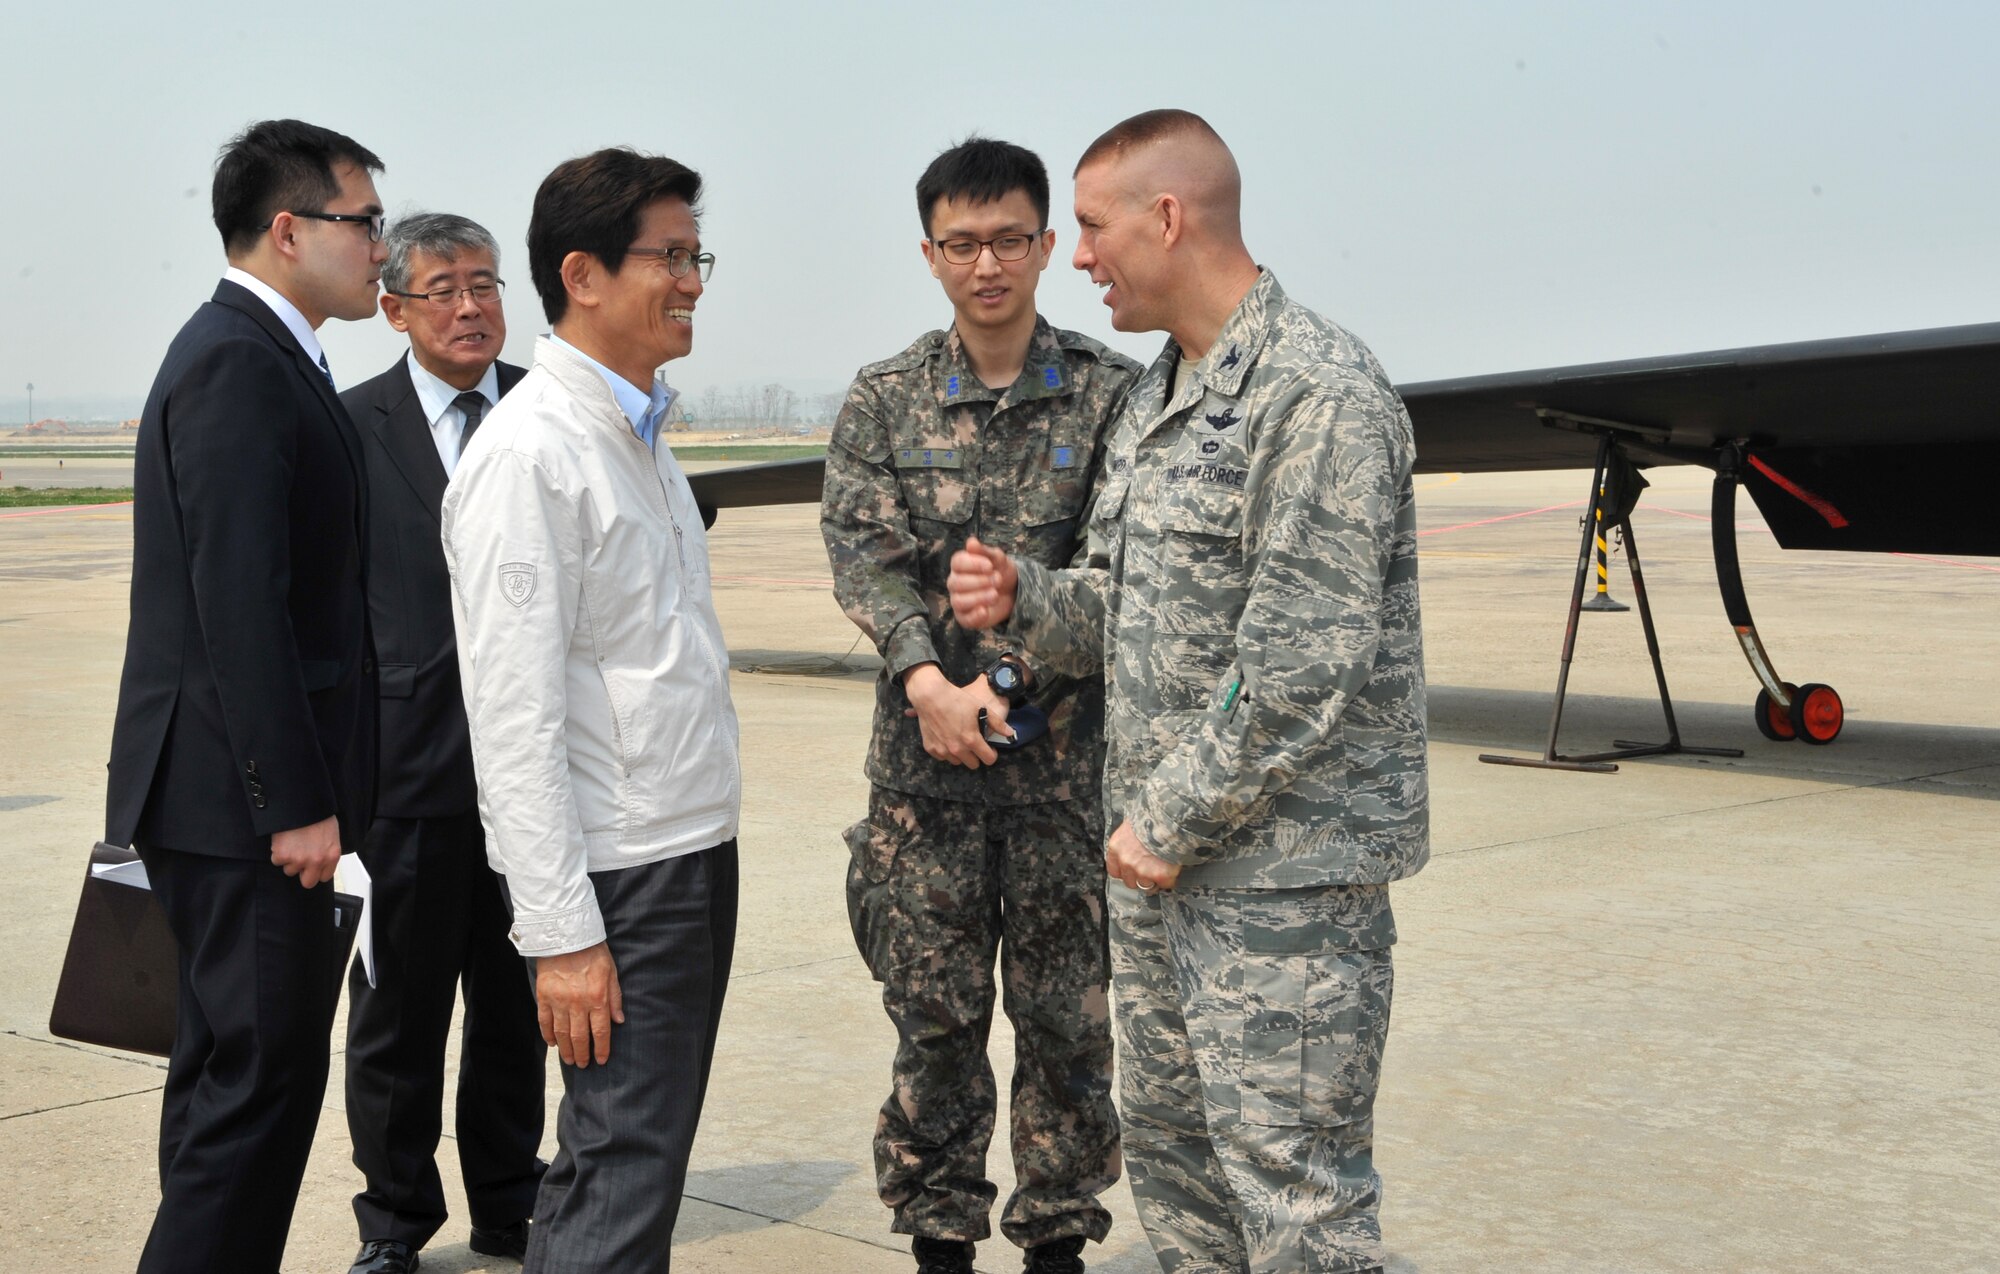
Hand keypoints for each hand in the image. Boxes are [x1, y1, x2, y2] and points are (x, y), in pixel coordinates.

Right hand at [270, 815, 341, 888]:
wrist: (301, 803)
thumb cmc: (317, 814)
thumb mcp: (331, 835)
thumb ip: (327, 851)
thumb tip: (321, 863)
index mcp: (332, 855)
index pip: (324, 877)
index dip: (317, 871)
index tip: (312, 867)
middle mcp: (317, 861)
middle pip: (308, 882)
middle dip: (303, 873)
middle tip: (299, 860)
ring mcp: (299, 860)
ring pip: (290, 870)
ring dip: (289, 860)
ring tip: (292, 843)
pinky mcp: (282, 856)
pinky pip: (277, 861)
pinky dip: (277, 852)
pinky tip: (283, 840)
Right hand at [536, 941, 624, 1067]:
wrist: (566, 937)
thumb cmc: (593, 953)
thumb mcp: (611, 972)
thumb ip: (615, 998)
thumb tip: (619, 1021)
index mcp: (597, 998)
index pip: (601, 1031)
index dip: (601, 1049)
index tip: (601, 1060)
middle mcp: (578, 1003)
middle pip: (580, 1036)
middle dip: (583, 1054)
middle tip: (583, 1064)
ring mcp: (559, 1001)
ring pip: (562, 1033)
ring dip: (566, 1049)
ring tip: (570, 1060)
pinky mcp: (543, 997)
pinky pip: (545, 1021)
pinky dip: (548, 1034)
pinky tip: (552, 1043)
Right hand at [902, 663, 1003, 767]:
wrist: (930, 695)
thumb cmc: (957, 699)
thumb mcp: (981, 707)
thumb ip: (997, 723)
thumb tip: (1010, 733)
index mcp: (971, 740)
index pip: (988, 759)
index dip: (992, 754)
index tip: (989, 748)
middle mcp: (957, 749)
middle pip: (973, 765)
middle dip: (976, 756)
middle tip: (974, 743)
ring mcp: (943, 750)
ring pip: (957, 761)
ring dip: (961, 754)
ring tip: (959, 739)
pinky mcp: (931, 748)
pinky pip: (943, 757)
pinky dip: (946, 751)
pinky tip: (947, 737)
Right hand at [948, 537, 1017, 628]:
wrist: (1012, 591)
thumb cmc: (1000, 570)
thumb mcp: (998, 559)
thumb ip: (985, 551)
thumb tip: (971, 541)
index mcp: (960, 565)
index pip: (957, 562)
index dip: (973, 564)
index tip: (990, 566)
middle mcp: (955, 582)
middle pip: (956, 582)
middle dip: (979, 581)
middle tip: (998, 580)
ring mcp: (958, 600)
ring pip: (958, 601)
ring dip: (978, 597)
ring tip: (995, 594)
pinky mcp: (966, 617)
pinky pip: (964, 619)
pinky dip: (975, 615)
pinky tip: (985, 610)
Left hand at [1106, 819, 1180, 893]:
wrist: (1169, 816)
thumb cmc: (1151, 815)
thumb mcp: (1132, 824)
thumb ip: (1130, 840)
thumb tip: (1135, 845)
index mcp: (1116, 847)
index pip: (1114, 871)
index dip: (1125, 872)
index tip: (1132, 870)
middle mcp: (1126, 861)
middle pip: (1129, 881)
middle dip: (1140, 878)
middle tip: (1150, 870)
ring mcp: (1142, 870)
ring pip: (1146, 886)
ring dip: (1154, 880)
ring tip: (1163, 870)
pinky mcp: (1159, 875)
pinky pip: (1165, 884)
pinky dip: (1170, 879)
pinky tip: (1173, 869)